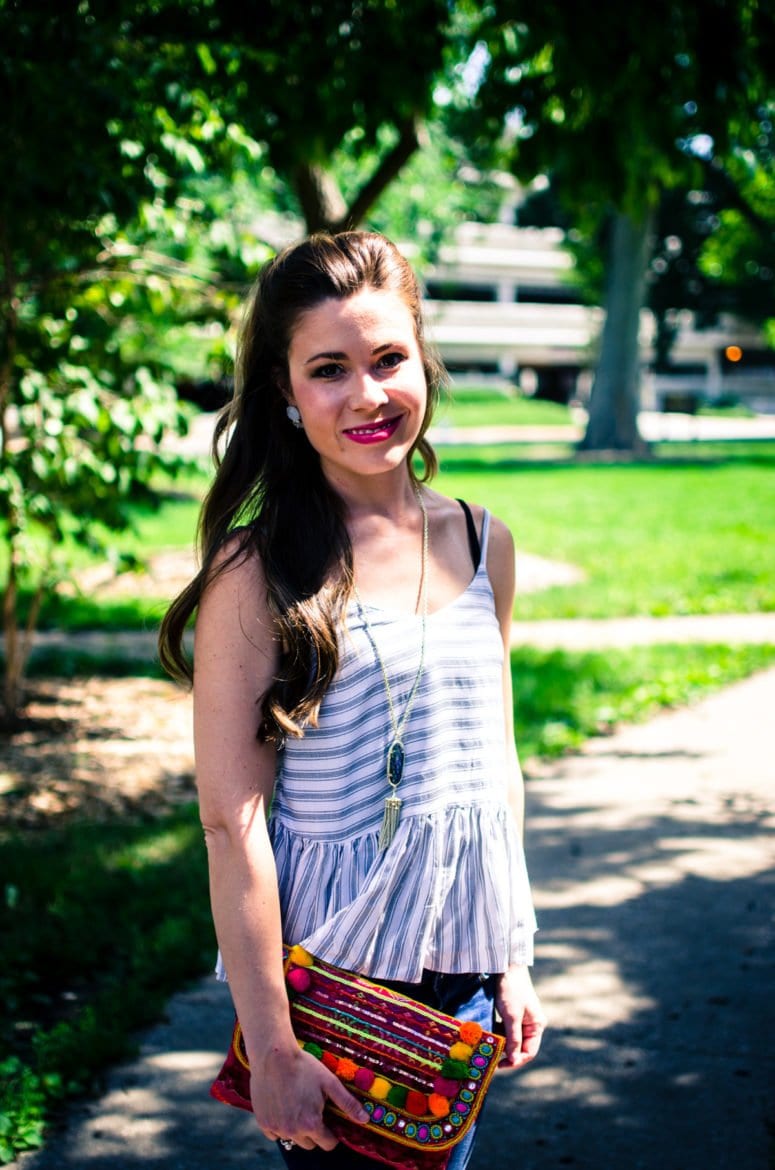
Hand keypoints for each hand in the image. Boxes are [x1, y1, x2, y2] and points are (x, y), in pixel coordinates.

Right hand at [251, 1044, 368, 1149]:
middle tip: (312, 1109)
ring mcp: (276, 1128)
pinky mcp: (263, 1123)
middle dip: (314, 1131)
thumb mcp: (329, 1082)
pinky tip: (283, 1107)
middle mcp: (292, 1131)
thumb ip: (347, 1103)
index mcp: (311, 1124)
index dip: (331, 1134)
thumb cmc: (304, 1067)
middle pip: (309, 1144)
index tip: (328, 1120)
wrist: (273, 1056)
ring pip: (292, 1139)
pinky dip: (280, 1126)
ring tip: (297, 1106)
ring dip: (296, 1129)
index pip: (327, 1144)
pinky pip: (275, 1134)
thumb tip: (365, 1119)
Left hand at [494, 965, 546, 1070]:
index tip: (500, 1064)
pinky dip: (501, 1033)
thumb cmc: (511, 990)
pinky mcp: (515, 1013)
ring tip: (491, 1046)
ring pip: (514, 1039)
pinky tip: (491, 1033)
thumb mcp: (512, 1016)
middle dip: (508, 1053)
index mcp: (537, 1025)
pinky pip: (509, 1029)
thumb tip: (514, 1061)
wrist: (507, 966)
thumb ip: (513, 1039)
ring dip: (503, 1043)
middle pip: (522, 1047)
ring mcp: (524, 1018)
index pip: (529, 1052)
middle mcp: (533, 1024)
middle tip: (493, 1058)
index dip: (516, 1061)